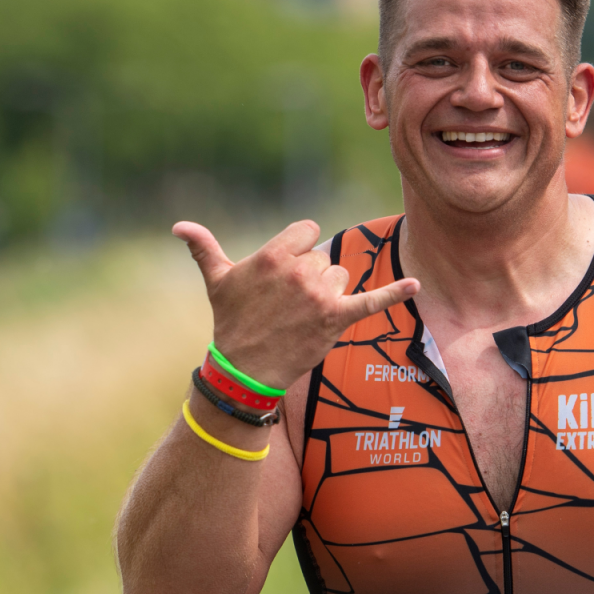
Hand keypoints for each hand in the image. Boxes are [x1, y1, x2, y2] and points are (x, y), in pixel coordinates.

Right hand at [173, 219, 419, 390]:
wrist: (245, 369)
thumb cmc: (231, 321)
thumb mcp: (217, 281)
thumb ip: (203, 247)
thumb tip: (178, 225)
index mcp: (274, 255)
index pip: (307, 232)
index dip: (298, 249)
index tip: (285, 272)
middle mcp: (299, 271)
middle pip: (322, 257)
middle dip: (309, 277)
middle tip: (287, 304)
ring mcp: (321, 295)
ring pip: (339, 277)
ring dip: (327, 294)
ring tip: (302, 316)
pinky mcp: (337, 319)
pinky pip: (372, 300)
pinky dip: (396, 293)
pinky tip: (415, 285)